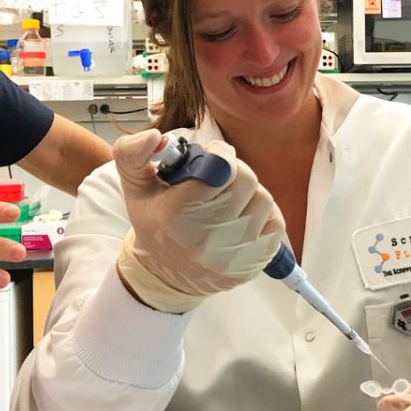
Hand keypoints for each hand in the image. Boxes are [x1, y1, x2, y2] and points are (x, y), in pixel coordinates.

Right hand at [114, 129, 284, 312]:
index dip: (220, 155)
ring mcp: (233, 253)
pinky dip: (263, 214)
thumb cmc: (155, 223)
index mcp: (177, 214)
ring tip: (229, 199)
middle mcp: (207, 237)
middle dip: (234, 171)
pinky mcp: (254, 263)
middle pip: (246, 179)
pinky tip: (242, 216)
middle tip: (221, 178)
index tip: (212, 158)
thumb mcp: (135, 186)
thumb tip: (153, 135)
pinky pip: (276, 222)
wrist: (168, 274)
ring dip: (249, 193)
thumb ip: (133, 153)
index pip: (220, 168)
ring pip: (264, 199)